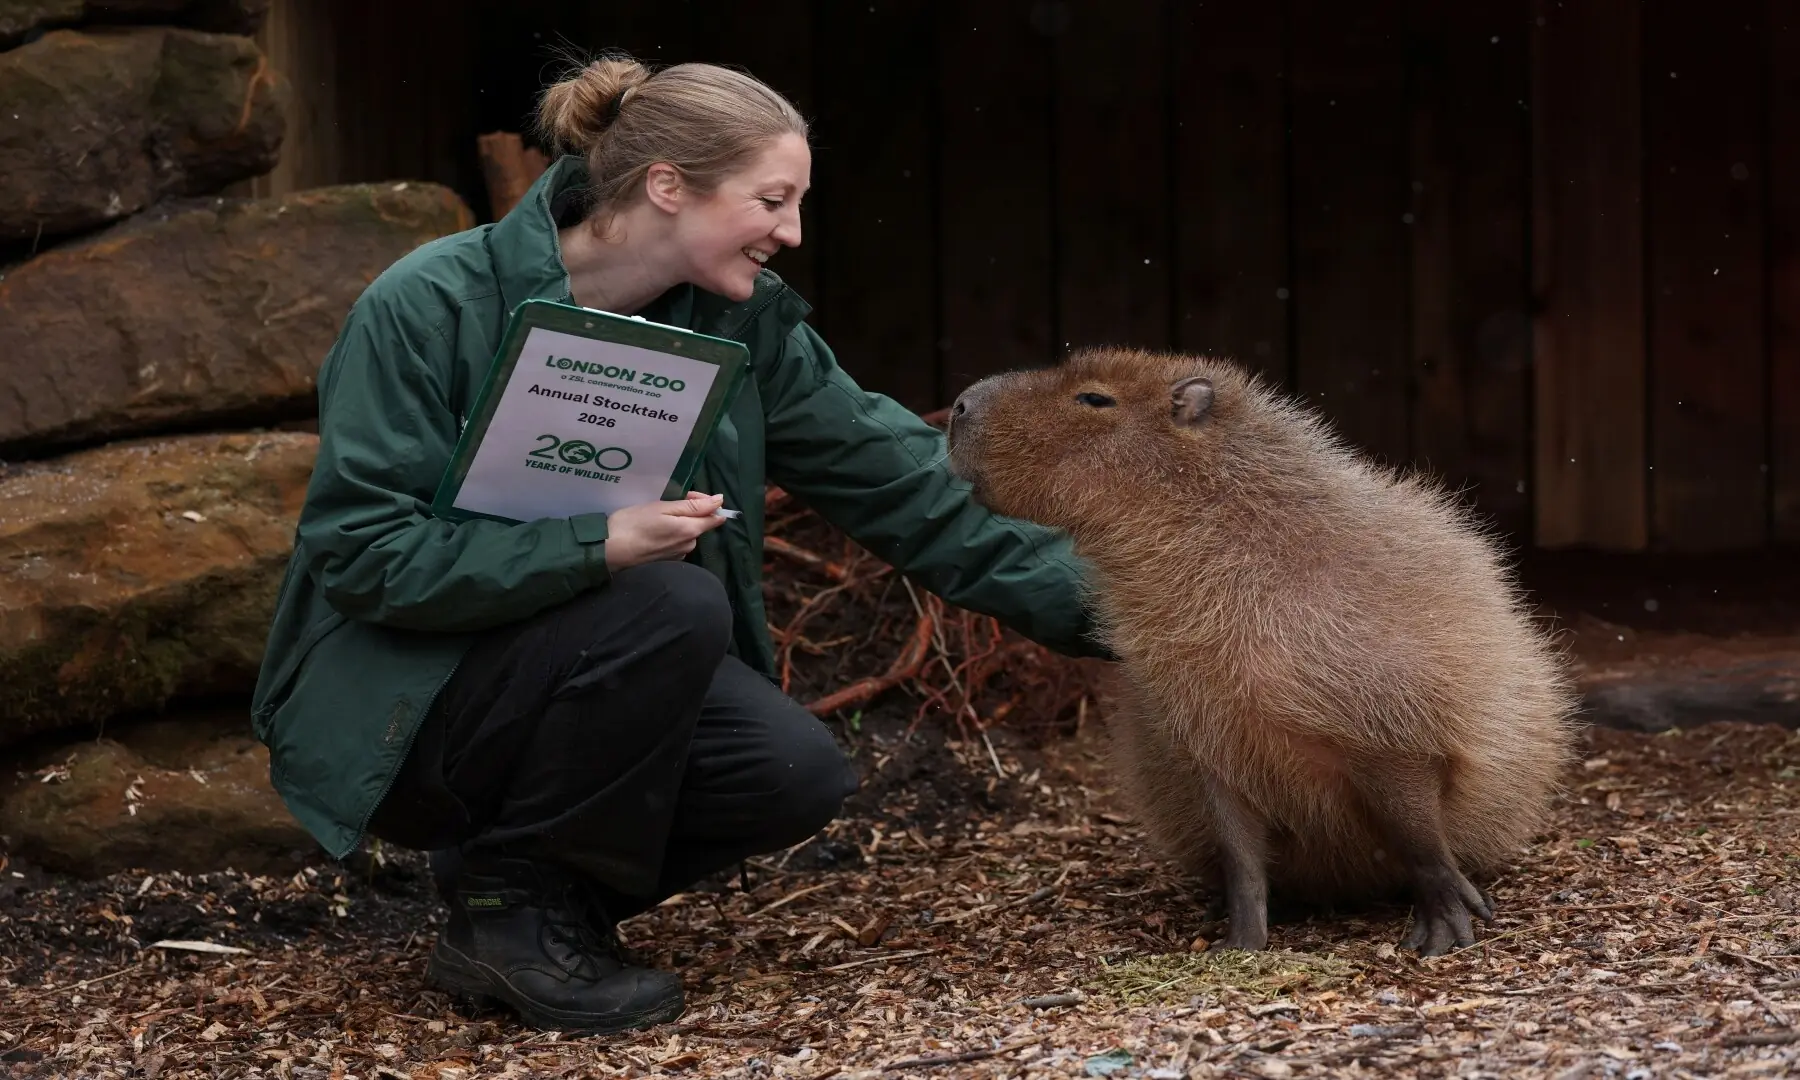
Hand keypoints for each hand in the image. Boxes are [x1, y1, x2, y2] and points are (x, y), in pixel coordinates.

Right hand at [603, 491, 727, 571]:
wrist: (608, 550)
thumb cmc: (633, 523)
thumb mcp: (662, 508)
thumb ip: (692, 506)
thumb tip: (719, 501)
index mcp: (690, 531)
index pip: (714, 518)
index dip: (707, 503)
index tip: (689, 496)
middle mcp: (689, 546)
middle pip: (699, 525)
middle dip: (688, 512)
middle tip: (665, 504)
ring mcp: (678, 556)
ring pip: (687, 535)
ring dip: (678, 524)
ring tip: (655, 518)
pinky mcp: (667, 562)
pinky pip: (676, 544)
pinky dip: (669, 536)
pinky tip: (652, 532)